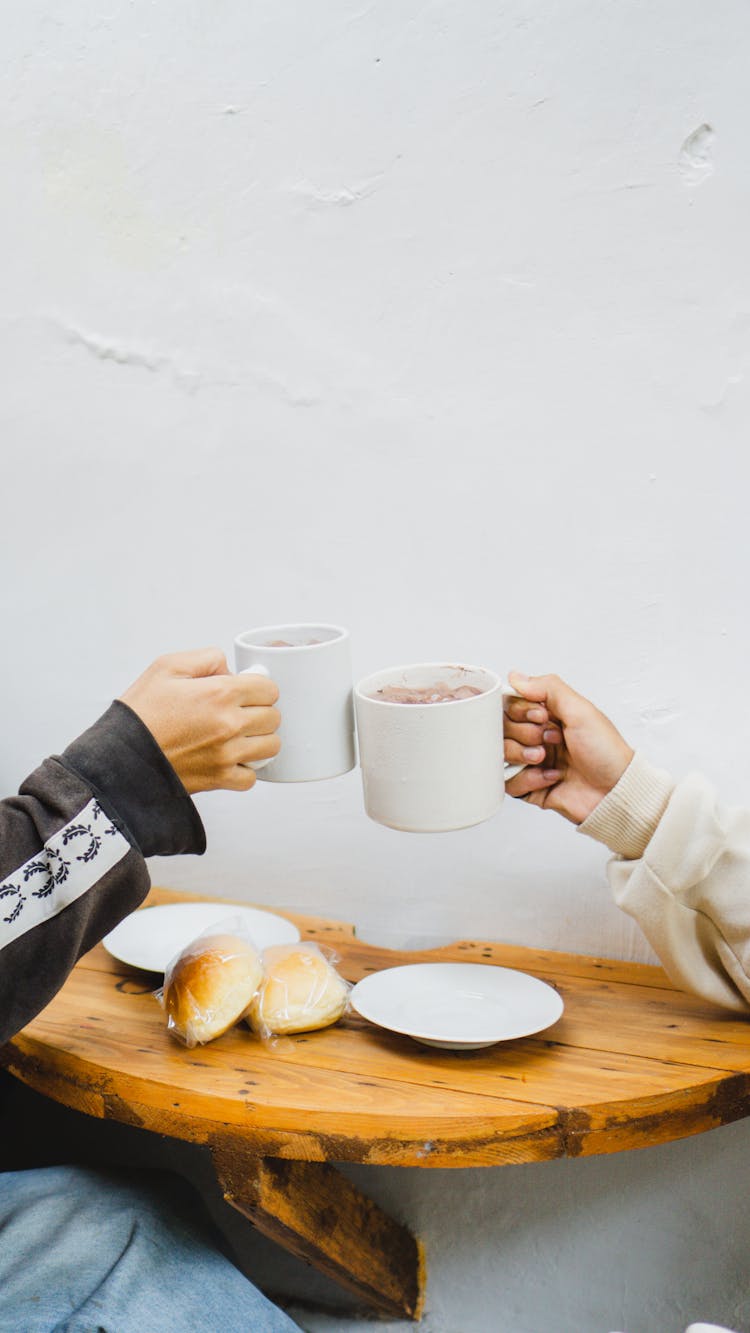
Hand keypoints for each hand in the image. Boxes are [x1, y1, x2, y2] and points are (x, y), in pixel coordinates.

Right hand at [119, 649, 280, 793]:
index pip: (269, 688)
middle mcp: (229, 724)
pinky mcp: (219, 779)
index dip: (258, 687)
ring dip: (260, 739)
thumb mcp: (166, 667)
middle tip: (240, 712)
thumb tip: (228, 670)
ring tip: (240, 735)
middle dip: (260, 711)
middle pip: (274, 716)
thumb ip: (206, 659)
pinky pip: (252, 777)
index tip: (245, 691)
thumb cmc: (140, 713)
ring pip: (271, 746)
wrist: (119, 755)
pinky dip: (246, 769)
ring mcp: (227, 754)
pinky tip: (231, 758)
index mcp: (220, 693)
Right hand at [503, 672, 633, 823]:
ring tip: (544, 759)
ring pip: (502, 754)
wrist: (616, 792)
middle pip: (503, 728)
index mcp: (550, 715)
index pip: (512, 704)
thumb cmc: (606, 752)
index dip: (520, 710)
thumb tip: (516, 677)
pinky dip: (528, 780)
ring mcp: (533, 761)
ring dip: (523, 755)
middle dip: (524, 733)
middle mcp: (539, 736)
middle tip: (549, 739)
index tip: (541, 716)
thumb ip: (548, 688)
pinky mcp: (531, 786)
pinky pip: (509, 782)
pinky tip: (550, 778)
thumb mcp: (581, 711)